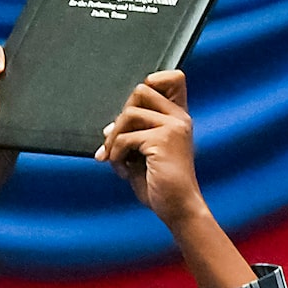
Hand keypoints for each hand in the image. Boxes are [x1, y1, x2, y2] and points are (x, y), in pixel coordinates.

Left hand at [98, 72, 209, 224]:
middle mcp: (179, 118)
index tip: (135, 113)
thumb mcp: (144, 155)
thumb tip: (109, 127)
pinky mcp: (163, 140)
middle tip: (114, 144)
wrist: (179, 209)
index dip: (151, 83)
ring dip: (114, 139)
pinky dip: (116, 155)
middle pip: (140, 91)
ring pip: (129, 114)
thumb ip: (132, 135)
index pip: (173, 78)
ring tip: (116, 160)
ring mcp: (172, 127)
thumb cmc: (161, 186)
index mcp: (178, 118)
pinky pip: (125, 138)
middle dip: (120, 117)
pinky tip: (123, 171)